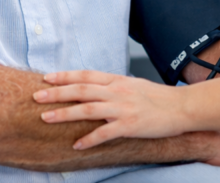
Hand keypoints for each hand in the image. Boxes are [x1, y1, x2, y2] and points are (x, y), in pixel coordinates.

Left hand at [34, 70, 189, 148]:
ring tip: (46, 118)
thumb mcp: (133, 85)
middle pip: (81, 90)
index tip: (46, 78)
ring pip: (87, 109)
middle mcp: (117, 91)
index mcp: (117, 80)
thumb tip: (95, 89)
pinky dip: (89, 139)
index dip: (65, 76)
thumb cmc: (159, 98)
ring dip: (65, 114)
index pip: (85, 75)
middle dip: (56, 93)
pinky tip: (77, 145)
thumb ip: (113, 87)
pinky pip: (105, 133)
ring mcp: (123, 108)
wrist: (182, 107)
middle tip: (36, 97)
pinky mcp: (130, 125)